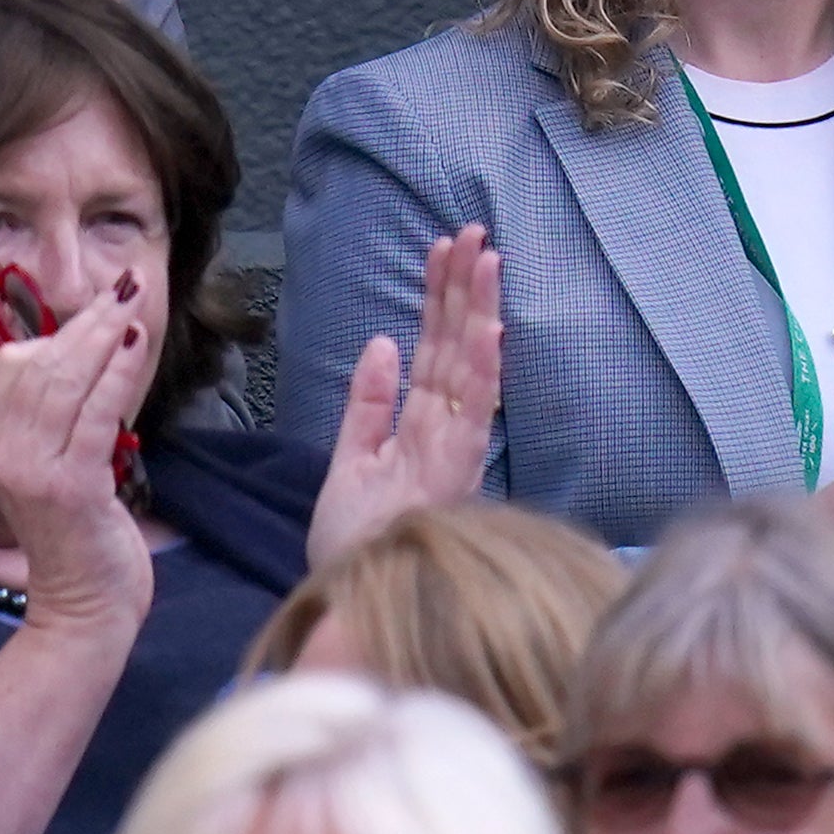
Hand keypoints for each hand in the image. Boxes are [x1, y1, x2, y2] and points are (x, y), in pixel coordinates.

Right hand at [0, 270, 160, 624]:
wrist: (85, 602)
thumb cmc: (79, 531)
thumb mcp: (55, 462)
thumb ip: (57, 414)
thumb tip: (83, 350)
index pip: (14, 366)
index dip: (55, 328)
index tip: (94, 298)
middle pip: (39, 364)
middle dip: (84, 319)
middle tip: (121, 284)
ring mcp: (30, 469)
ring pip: (64, 382)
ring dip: (103, 335)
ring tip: (131, 301)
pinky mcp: (68, 486)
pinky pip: (94, 414)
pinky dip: (116, 374)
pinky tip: (134, 345)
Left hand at [310, 226, 501, 561]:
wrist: (348, 601)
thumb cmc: (353, 544)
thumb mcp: (349, 463)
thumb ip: (367, 405)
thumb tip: (380, 344)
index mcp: (420, 429)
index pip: (436, 351)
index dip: (441, 300)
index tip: (444, 251)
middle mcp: (444, 435)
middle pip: (457, 349)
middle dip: (464, 290)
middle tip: (470, 232)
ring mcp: (453, 454)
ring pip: (472, 371)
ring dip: (478, 314)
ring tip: (485, 258)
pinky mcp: (453, 477)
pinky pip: (471, 416)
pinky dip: (480, 371)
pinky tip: (485, 329)